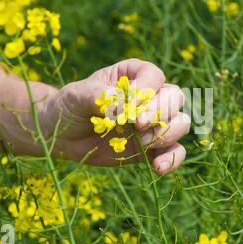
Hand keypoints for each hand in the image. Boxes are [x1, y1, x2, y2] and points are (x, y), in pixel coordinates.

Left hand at [41, 59, 189, 174]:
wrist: (62, 136)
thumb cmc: (70, 106)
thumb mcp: (77, 95)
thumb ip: (99, 96)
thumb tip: (122, 106)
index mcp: (133, 76)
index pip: (154, 76)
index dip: (148, 88)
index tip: (129, 102)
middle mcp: (149, 98)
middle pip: (174, 97)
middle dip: (160, 111)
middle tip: (137, 124)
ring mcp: (153, 124)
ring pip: (180, 123)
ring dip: (167, 133)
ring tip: (143, 142)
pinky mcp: (151, 148)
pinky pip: (174, 152)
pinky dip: (172, 159)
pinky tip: (157, 167)